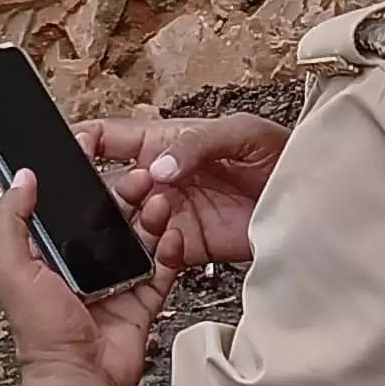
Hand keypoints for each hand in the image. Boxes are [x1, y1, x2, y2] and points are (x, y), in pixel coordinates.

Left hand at [0, 168, 171, 385]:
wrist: (80, 378)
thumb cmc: (41, 334)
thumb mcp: (11, 270)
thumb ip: (10, 222)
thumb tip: (20, 177)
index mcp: (47, 256)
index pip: (67, 209)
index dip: (83, 183)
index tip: (100, 159)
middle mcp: (80, 267)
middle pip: (110, 219)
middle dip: (127, 196)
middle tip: (142, 178)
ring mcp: (113, 284)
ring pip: (139, 239)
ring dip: (152, 217)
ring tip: (160, 202)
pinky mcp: (140, 302)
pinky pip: (160, 270)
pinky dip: (170, 251)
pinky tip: (172, 234)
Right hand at [76, 112, 284, 270]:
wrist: (314, 203)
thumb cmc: (281, 154)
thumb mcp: (241, 132)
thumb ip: (197, 143)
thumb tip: (159, 165)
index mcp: (164, 141)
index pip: (109, 137)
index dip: (82, 142)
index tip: (70, 153)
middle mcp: (160, 178)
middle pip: (109, 185)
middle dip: (104, 191)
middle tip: (131, 192)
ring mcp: (169, 214)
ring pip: (124, 222)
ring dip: (126, 223)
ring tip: (156, 216)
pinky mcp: (184, 247)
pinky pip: (151, 253)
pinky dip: (148, 253)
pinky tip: (164, 244)